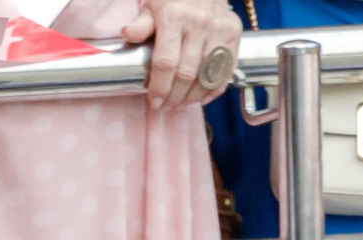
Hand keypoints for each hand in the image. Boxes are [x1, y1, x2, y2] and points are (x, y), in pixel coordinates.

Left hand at [120, 0, 239, 108]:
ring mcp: (219, 28)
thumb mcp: (153, 5)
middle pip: (187, 74)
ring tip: (181, 103)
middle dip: (175, 97)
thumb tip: (128, 35)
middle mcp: (199, 23)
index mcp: (175, 16)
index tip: (154, 102)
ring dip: (193, 97)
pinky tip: (202, 97)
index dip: (160, 87)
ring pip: (207, 76)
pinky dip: (214, 89)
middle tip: (166, 106)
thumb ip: (142, 24)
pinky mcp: (234, 33)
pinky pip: (226, 70)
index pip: (166, 62)